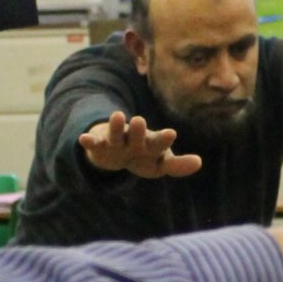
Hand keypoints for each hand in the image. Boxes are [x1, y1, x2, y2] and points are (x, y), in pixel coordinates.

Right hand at [78, 111, 201, 178]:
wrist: (116, 153)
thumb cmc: (144, 156)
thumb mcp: (160, 164)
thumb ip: (177, 165)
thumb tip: (199, 162)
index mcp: (151, 145)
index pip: (159, 143)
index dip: (165, 140)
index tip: (172, 133)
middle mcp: (134, 140)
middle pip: (137, 135)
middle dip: (138, 129)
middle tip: (140, 120)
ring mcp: (116, 141)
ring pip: (116, 134)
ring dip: (116, 126)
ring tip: (117, 116)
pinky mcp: (100, 145)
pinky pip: (94, 143)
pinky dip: (89, 141)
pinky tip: (83, 139)